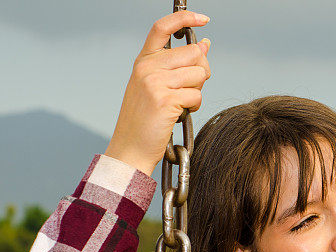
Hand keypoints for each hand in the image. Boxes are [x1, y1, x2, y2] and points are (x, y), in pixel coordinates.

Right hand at [105, 10, 211, 175]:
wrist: (131, 148)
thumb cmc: (146, 120)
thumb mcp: (155, 86)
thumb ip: (176, 66)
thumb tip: (204, 44)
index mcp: (143, 61)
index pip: (162, 28)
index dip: (185, 18)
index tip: (203, 19)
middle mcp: (147, 67)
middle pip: (194, 53)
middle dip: (202, 71)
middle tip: (192, 87)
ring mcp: (155, 82)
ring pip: (199, 74)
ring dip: (197, 91)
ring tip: (181, 104)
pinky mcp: (165, 100)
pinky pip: (197, 95)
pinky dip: (194, 106)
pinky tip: (180, 113)